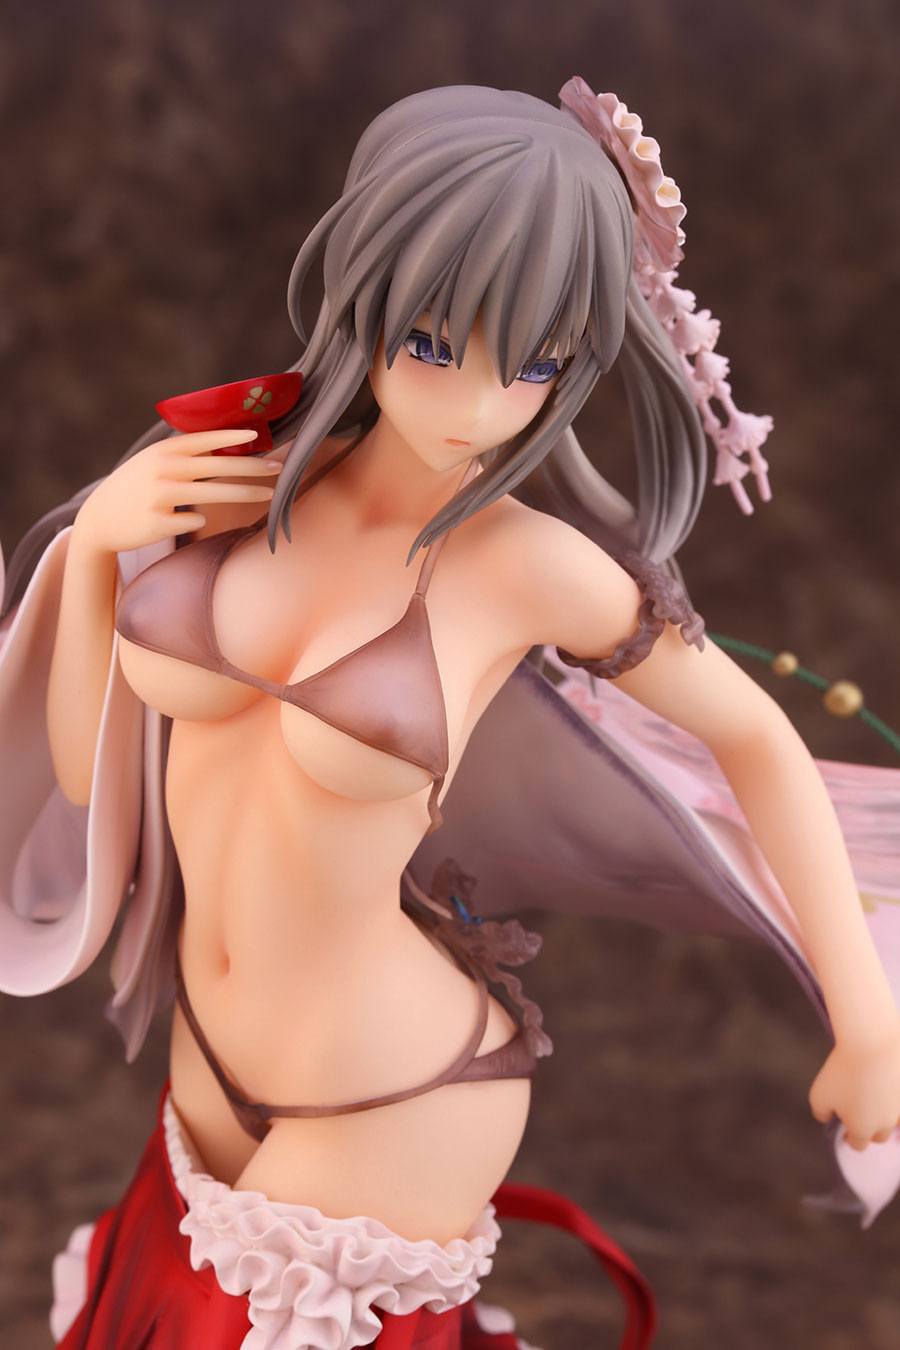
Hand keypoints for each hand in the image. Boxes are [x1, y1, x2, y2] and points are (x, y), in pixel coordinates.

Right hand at [73, 428, 281, 554]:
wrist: (99, 519)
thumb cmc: (135, 487)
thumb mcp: (153, 461)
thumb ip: (184, 454)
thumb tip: (227, 445)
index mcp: (163, 452)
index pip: (204, 440)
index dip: (232, 437)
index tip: (258, 436)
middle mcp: (162, 470)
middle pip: (217, 467)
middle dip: (252, 467)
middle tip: (279, 469)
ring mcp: (159, 497)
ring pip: (212, 495)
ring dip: (244, 493)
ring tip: (268, 495)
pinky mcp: (158, 523)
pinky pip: (194, 520)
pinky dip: (198, 519)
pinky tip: (190, 518)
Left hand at [809, 1016, 899, 1149]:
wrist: (874, 1045)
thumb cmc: (843, 1071)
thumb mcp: (819, 1095)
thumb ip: (821, 1112)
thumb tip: (826, 1118)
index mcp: (862, 1129)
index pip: (858, 1145)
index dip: (850, 1137)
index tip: (844, 1126)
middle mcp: (885, 1124)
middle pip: (879, 1136)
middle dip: (869, 1128)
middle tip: (858, 1110)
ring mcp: (899, 1109)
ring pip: (894, 1119)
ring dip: (884, 1112)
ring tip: (873, 1096)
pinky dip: (894, 1097)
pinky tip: (886, 1087)